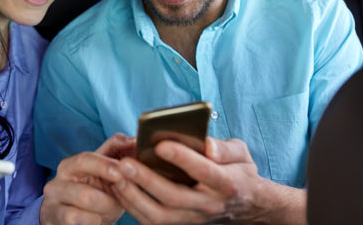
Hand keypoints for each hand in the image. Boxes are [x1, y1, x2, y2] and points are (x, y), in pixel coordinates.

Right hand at [39, 133, 135, 224]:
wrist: (74, 221)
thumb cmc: (94, 194)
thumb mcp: (104, 174)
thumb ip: (117, 153)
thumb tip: (134, 139)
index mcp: (70, 165)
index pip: (85, 159)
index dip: (105, 165)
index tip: (124, 171)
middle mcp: (57, 181)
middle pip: (82, 186)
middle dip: (107, 192)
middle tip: (123, 196)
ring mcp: (53, 201)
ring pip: (85, 202)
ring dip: (105, 208)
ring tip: (110, 208)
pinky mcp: (54, 218)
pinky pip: (78, 219)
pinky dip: (93, 221)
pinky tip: (97, 219)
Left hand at [111, 137, 306, 224]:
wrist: (245, 204)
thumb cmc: (238, 171)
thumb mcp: (241, 154)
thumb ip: (224, 148)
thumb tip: (206, 146)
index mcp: (226, 183)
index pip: (204, 171)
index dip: (182, 158)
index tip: (160, 144)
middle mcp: (208, 204)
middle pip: (174, 197)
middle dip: (147, 179)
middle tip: (126, 162)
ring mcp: (192, 217)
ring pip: (160, 215)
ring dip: (135, 196)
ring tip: (118, 176)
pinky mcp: (180, 223)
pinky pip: (153, 221)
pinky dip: (133, 206)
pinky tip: (120, 187)